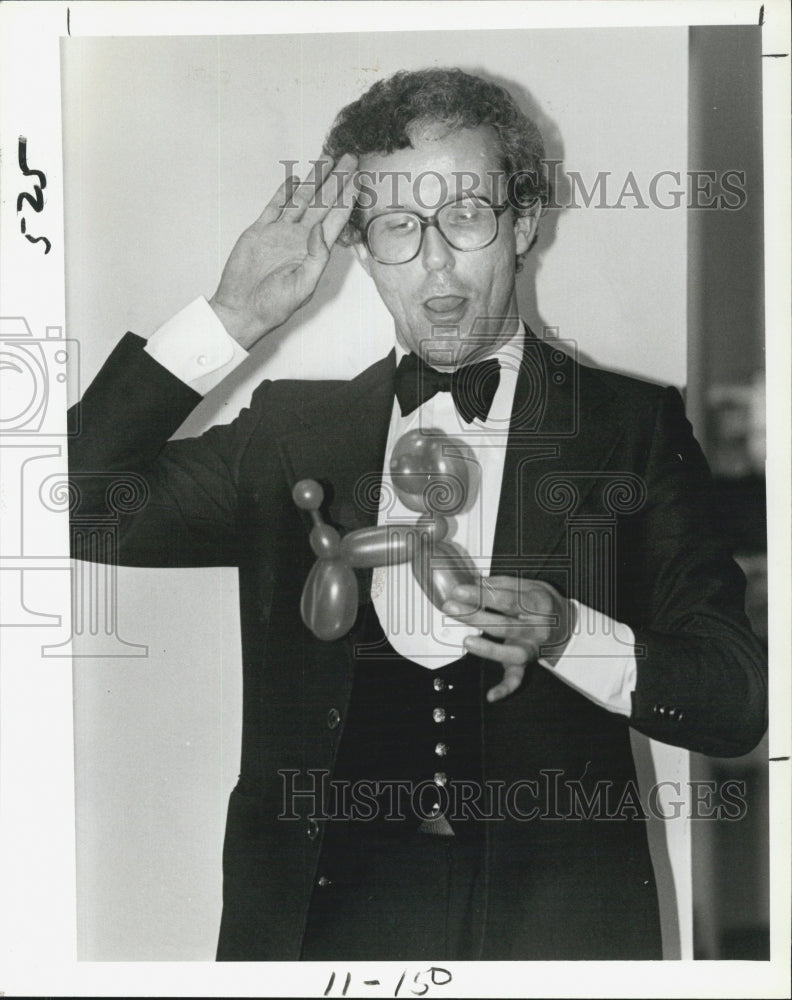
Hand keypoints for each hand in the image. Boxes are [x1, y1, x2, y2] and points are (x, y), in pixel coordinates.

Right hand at [209, 153, 357, 348]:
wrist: (242, 309)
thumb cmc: (275, 306)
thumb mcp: (303, 286)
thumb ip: (316, 257)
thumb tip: (322, 230)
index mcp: (313, 251)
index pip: (336, 219)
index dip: (347, 198)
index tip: (357, 179)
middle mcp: (300, 238)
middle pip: (323, 203)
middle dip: (337, 180)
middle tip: (350, 159)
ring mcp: (280, 232)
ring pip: (301, 199)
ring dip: (315, 180)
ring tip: (327, 159)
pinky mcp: (260, 230)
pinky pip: (275, 206)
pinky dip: (285, 191)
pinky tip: (296, 178)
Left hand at [442, 576, 574, 702]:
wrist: (566, 624)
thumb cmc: (540, 602)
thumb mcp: (530, 585)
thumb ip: (504, 584)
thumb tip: (476, 584)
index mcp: (539, 605)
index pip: (508, 600)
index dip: (482, 596)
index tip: (459, 591)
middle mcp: (538, 629)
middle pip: (506, 626)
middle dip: (476, 617)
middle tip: (452, 608)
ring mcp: (533, 649)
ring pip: (511, 653)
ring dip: (488, 649)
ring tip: (466, 641)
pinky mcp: (526, 664)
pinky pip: (517, 680)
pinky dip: (504, 689)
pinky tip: (490, 696)